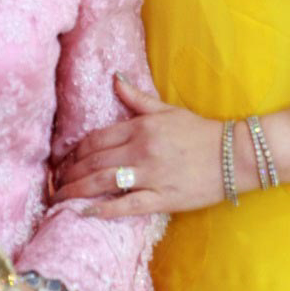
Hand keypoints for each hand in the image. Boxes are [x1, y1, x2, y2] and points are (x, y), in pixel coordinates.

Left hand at [53, 75, 224, 216]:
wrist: (234, 155)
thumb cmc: (201, 132)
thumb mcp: (168, 111)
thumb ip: (137, 98)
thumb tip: (115, 78)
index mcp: (141, 127)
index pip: (96, 139)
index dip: (74, 152)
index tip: (62, 161)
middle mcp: (142, 150)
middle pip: (94, 161)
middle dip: (69, 173)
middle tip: (55, 183)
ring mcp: (152, 175)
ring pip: (104, 182)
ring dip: (77, 190)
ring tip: (60, 198)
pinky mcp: (163, 198)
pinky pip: (128, 205)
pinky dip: (105, 209)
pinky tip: (85, 212)